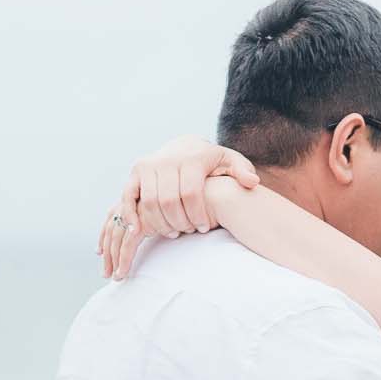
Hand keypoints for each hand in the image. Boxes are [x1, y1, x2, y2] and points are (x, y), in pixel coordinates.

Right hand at [99, 138, 260, 278]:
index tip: (204, 228)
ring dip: (160, 223)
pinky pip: (129, 196)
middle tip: (187, 233)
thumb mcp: (230, 162)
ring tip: (172, 232)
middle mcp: (168, 160)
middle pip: (169, 201)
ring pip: (150, 202)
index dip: (197, 215)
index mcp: (192, 158)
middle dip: (179, 222)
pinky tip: (139, 231)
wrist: (184, 146)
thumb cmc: (211, 162)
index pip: (191, 193)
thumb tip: (252, 182)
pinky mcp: (136, 172)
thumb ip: (242, 171)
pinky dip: (131, 215)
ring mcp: (149, 165)